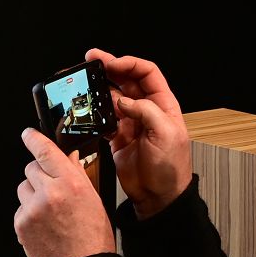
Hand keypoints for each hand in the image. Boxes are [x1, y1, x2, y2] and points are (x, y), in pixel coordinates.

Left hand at [15, 128, 117, 256]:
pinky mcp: (21, 223)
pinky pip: (20, 208)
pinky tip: (43, 225)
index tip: (28, 135)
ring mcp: (33, 208)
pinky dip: (28, 213)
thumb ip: (77, 176)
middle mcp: (50, 193)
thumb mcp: (93, 200)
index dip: (34, 139)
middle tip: (51, 190)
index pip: (46, 151)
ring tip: (49, 212)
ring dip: (32, 194)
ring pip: (23, 188)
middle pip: (31, 168)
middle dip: (39, 175)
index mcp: (72, 184)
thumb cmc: (92, 238)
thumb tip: (67, 157)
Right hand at [87, 49, 191, 217]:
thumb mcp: (166, 135)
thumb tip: (123, 99)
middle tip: (91, 60)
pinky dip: (95, 112)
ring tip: (85, 82)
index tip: (111, 64)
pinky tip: (88, 110)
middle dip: (110, 67)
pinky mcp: (118, 136)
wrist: (159, 196)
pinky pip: (104, 118)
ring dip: (99, 88)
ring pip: (113, 96)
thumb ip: (146, 112)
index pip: (146, 73)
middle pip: (127, 80)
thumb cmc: (171, 168)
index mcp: (163, 105)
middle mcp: (147, 110)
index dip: (129, 64)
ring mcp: (131, 123)